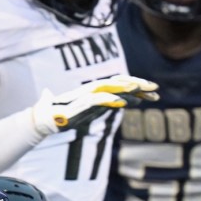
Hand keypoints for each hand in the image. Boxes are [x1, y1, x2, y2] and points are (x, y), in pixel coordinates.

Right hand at [31, 74, 159, 136]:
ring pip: (110, 87)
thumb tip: (126, 101)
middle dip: (139, 85)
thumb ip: (104, 104)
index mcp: (96, 90)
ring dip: (127, 88)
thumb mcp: (89, 110)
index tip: (154, 93)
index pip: (120, 85)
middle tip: (156, 90)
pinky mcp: (79, 104)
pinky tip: (123, 104)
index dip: (137, 87)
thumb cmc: (63, 113)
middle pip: (119, 83)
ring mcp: (85, 95)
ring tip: (142, 90)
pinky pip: (97, 100)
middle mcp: (92, 89)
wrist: (44, 118)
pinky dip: (109, 100)